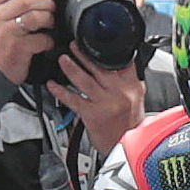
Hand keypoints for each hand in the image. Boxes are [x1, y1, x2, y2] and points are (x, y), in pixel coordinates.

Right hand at [0, 0, 53, 84]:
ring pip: (34, 17)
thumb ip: (9, 5)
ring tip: (51, 23)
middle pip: (27, 0)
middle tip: (52, 7)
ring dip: (49, 19)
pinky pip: (40, 39)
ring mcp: (7, 32)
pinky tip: (47, 43)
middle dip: (45, 2)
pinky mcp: (17, 48)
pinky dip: (49, 40)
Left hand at [48, 45, 145, 159]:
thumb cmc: (130, 125)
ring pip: (85, 81)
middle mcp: (120, 93)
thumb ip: (127, 79)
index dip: (106, 49)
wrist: (127, 148)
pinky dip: (61, 92)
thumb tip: (116, 60)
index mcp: (133, 86)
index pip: (121, 61)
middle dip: (84, 55)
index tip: (93, 40)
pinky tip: (53, 85)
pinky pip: (73, 100)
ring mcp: (106, 104)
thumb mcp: (136, 98)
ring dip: (71, 68)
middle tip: (73, 46)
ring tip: (62, 59)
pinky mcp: (93, 116)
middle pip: (100, 68)